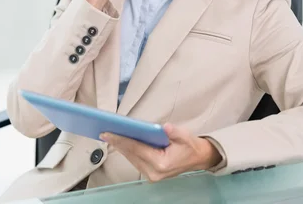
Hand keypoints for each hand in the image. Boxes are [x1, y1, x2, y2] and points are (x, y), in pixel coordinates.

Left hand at [100, 123, 221, 182]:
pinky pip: (135, 160)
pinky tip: (120, 142)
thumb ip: (175, 132)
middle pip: (131, 154)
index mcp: (161, 163)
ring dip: (120, 147)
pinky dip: (127, 151)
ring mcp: (151, 175)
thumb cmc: (190, 146)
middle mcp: (154, 172)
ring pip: (131, 158)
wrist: (199, 159)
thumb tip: (164, 127)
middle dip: (117, 142)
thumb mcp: (186, 136)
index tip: (108, 133)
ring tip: (109, 135)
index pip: (136, 149)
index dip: (121, 140)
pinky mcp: (150, 174)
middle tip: (104, 132)